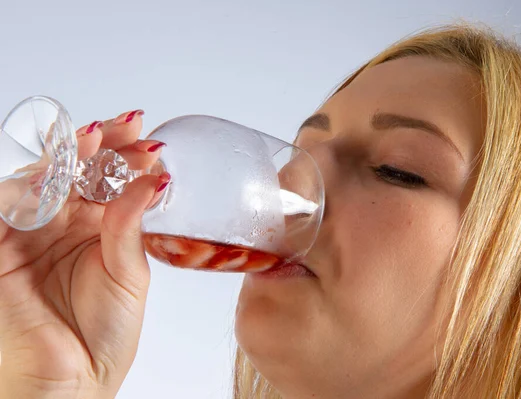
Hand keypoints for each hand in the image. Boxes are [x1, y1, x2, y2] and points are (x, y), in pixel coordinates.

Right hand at [0, 111, 166, 398]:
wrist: (71, 383)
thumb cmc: (105, 337)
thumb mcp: (130, 276)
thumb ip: (130, 227)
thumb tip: (152, 182)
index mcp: (99, 229)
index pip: (111, 180)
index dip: (128, 157)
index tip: (151, 142)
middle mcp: (65, 224)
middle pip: (79, 169)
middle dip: (103, 143)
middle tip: (128, 126)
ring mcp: (31, 231)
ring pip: (44, 177)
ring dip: (68, 154)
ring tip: (98, 137)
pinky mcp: (0, 245)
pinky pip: (8, 203)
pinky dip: (30, 183)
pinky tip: (58, 169)